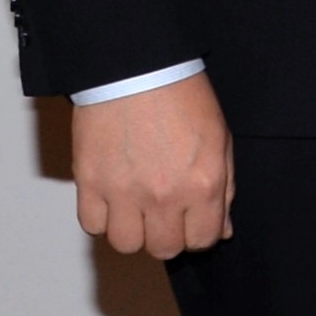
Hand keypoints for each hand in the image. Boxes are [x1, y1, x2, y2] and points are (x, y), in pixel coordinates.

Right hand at [70, 72, 232, 257]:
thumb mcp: (220, 140)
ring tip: (136, 207)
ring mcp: (124, 191)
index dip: (198, 234)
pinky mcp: (90, 182)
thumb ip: (225, 189)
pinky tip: (112, 199)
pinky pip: (92, 224)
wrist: (136, 67)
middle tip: (164, 214)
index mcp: (203, 185)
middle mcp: (164, 195)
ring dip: (132, 231)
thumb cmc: (180, 95)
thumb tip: (221, 229)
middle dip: (167, 235)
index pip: (202, 241)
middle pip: (163, 248)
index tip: (191, 222)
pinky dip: (101, 217)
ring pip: (126, 244)